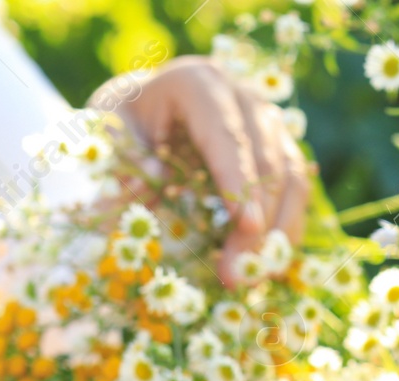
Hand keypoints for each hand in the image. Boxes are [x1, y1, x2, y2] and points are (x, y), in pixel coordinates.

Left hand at [100, 56, 308, 282]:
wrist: (140, 111)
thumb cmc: (121, 123)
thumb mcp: (104, 134)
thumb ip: (121, 158)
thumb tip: (151, 185)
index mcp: (198, 83)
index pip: (226, 133)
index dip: (238, 180)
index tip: (246, 226)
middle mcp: (241, 96)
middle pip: (265, 158)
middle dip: (258, 221)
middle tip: (238, 273)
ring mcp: (265, 122)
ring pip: (291, 175)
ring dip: (278, 231)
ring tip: (253, 279)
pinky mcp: (277, 149)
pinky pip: (294, 190)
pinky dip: (284, 229)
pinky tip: (268, 267)